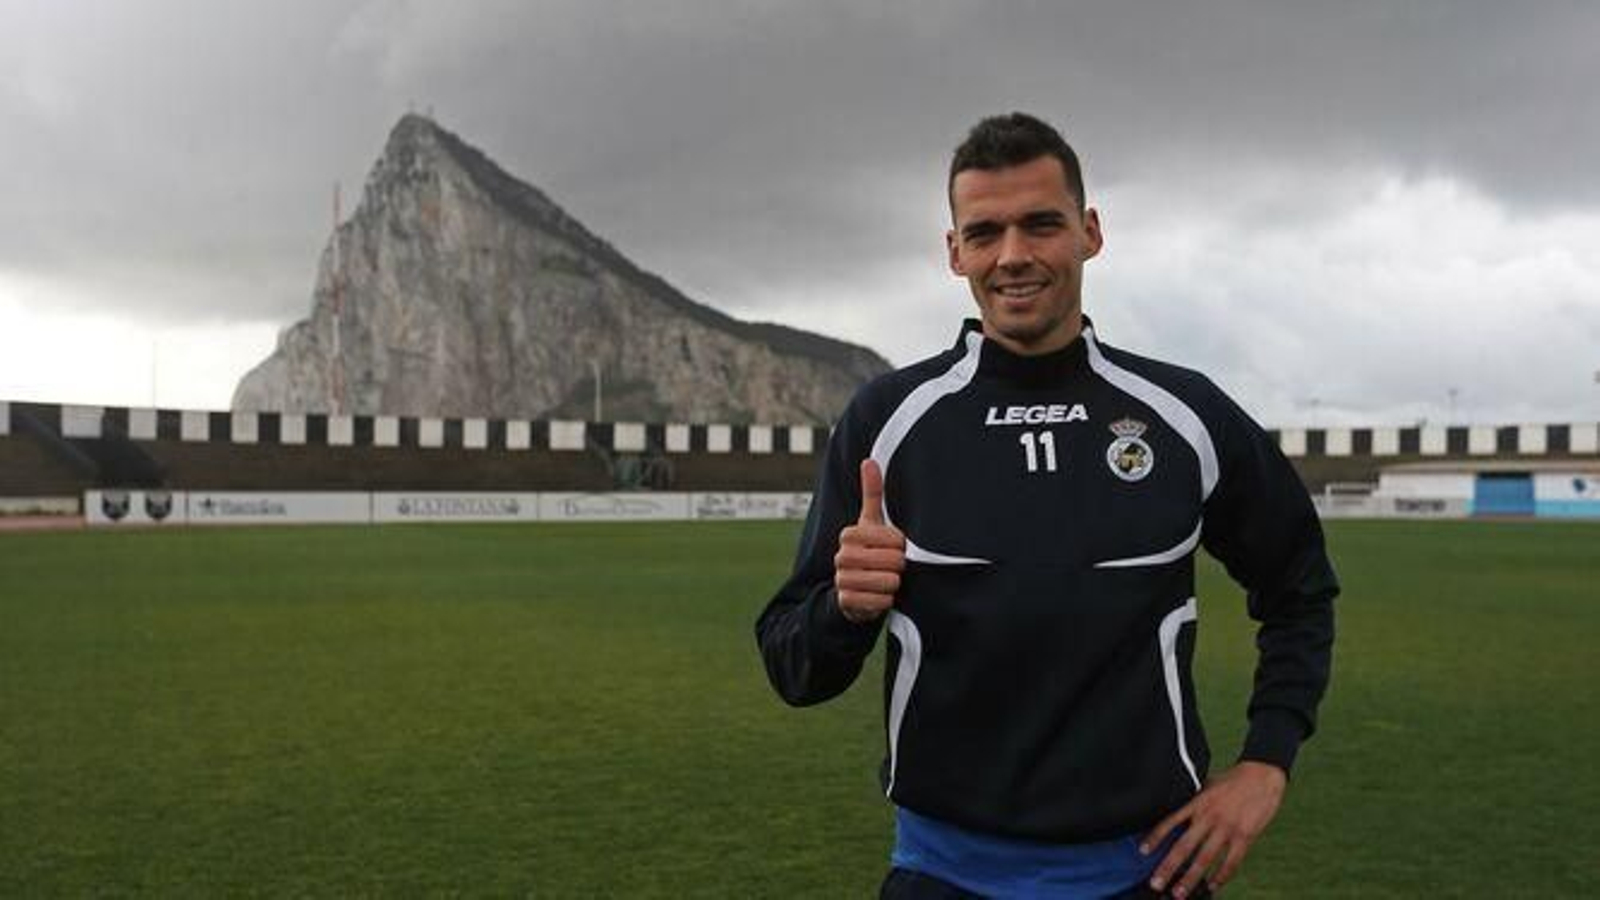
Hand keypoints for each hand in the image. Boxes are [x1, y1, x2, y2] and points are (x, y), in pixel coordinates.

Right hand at [834, 459, 905, 622]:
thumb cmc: (870, 550)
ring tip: (887, 579)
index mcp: (849, 534)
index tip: (895, 547)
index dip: (899, 545)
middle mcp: (841, 556)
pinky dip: (886, 601)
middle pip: (891, 561)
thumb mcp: (872, 523)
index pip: (891, 539)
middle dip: (898, 566)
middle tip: (893, 566)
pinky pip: (880, 602)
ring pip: (887, 582)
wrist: (855, 589)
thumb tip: (869, 460)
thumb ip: (872, 493)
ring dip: (894, 583)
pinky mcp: (846, 602)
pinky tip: (880, 595)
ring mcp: (841, 580)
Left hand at [1143, 761, 1287, 896]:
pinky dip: (1221, 876)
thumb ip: (1194, 801)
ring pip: (1205, 858)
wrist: (1262, 773)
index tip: (1143, 851)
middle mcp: (1208, 817)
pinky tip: (1212, 886)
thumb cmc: (1234, 779)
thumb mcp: (1207, 785)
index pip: (1170, 822)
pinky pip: (1231, 861)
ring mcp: (1227, 828)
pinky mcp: (1245, 836)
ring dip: (1191, 878)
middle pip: (1184, 846)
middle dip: (1168, 867)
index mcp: (1197, 803)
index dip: (1155, 837)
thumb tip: (1178, 813)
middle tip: (1156, 883)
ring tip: (1179, 893)